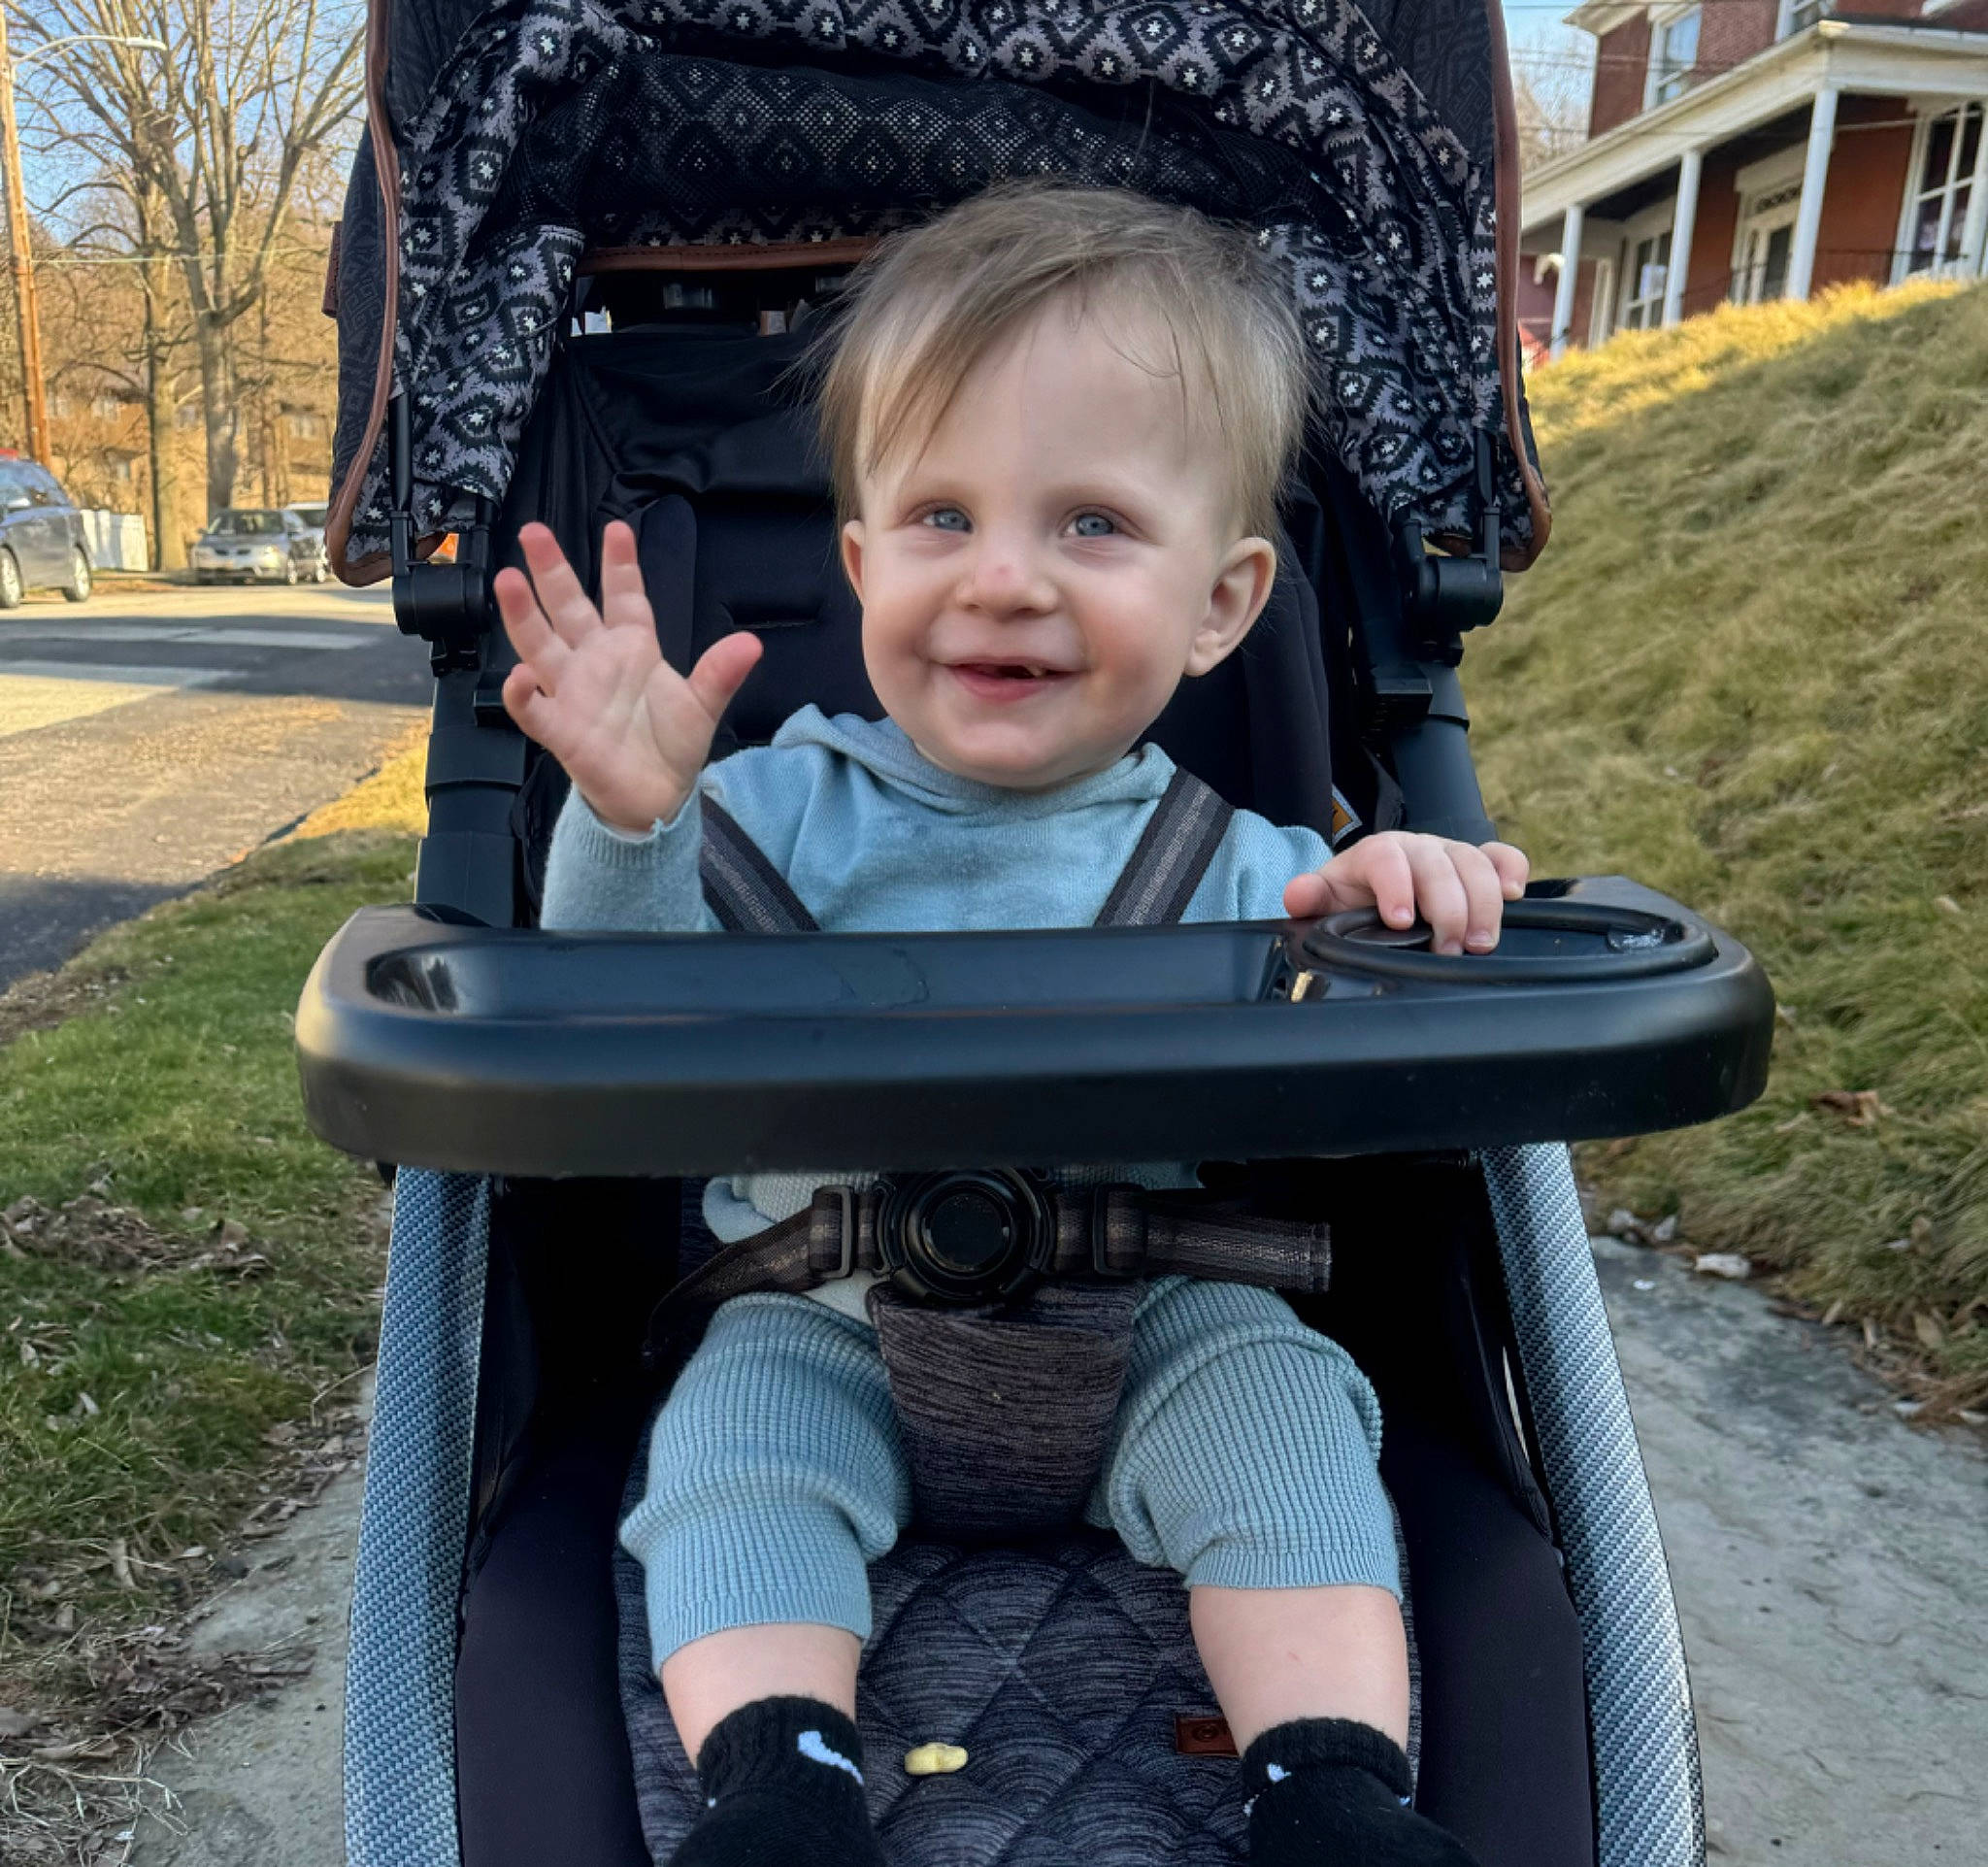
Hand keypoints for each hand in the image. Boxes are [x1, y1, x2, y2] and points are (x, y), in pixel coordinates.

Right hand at [495, 520, 760, 833]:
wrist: (658, 797)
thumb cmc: (674, 745)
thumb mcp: (703, 705)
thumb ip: (721, 673)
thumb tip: (752, 644)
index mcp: (632, 648)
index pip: (623, 597)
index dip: (619, 565)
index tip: (617, 529)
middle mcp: (595, 661)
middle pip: (569, 608)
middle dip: (552, 570)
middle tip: (534, 531)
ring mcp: (572, 692)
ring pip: (539, 645)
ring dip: (523, 614)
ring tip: (509, 580)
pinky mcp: (560, 729)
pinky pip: (533, 709)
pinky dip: (522, 693)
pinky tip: (519, 676)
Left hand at [1283, 831, 1528, 954]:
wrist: (1371, 892)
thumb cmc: (1351, 898)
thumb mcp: (1326, 900)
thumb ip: (1310, 897)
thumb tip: (1298, 897)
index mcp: (1376, 853)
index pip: (1387, 858)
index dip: (1396, 886)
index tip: (1401, 921)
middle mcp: (1416, 848)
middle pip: (1439, 864)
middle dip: (1448, 908)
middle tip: (1449, 949)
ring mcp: (1449, 854)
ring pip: (1474, 863)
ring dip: (1483, 903)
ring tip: (1479, 943)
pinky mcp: (1477, 865)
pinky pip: (1501, 857)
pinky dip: (1511, 871)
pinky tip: (1513, 894)